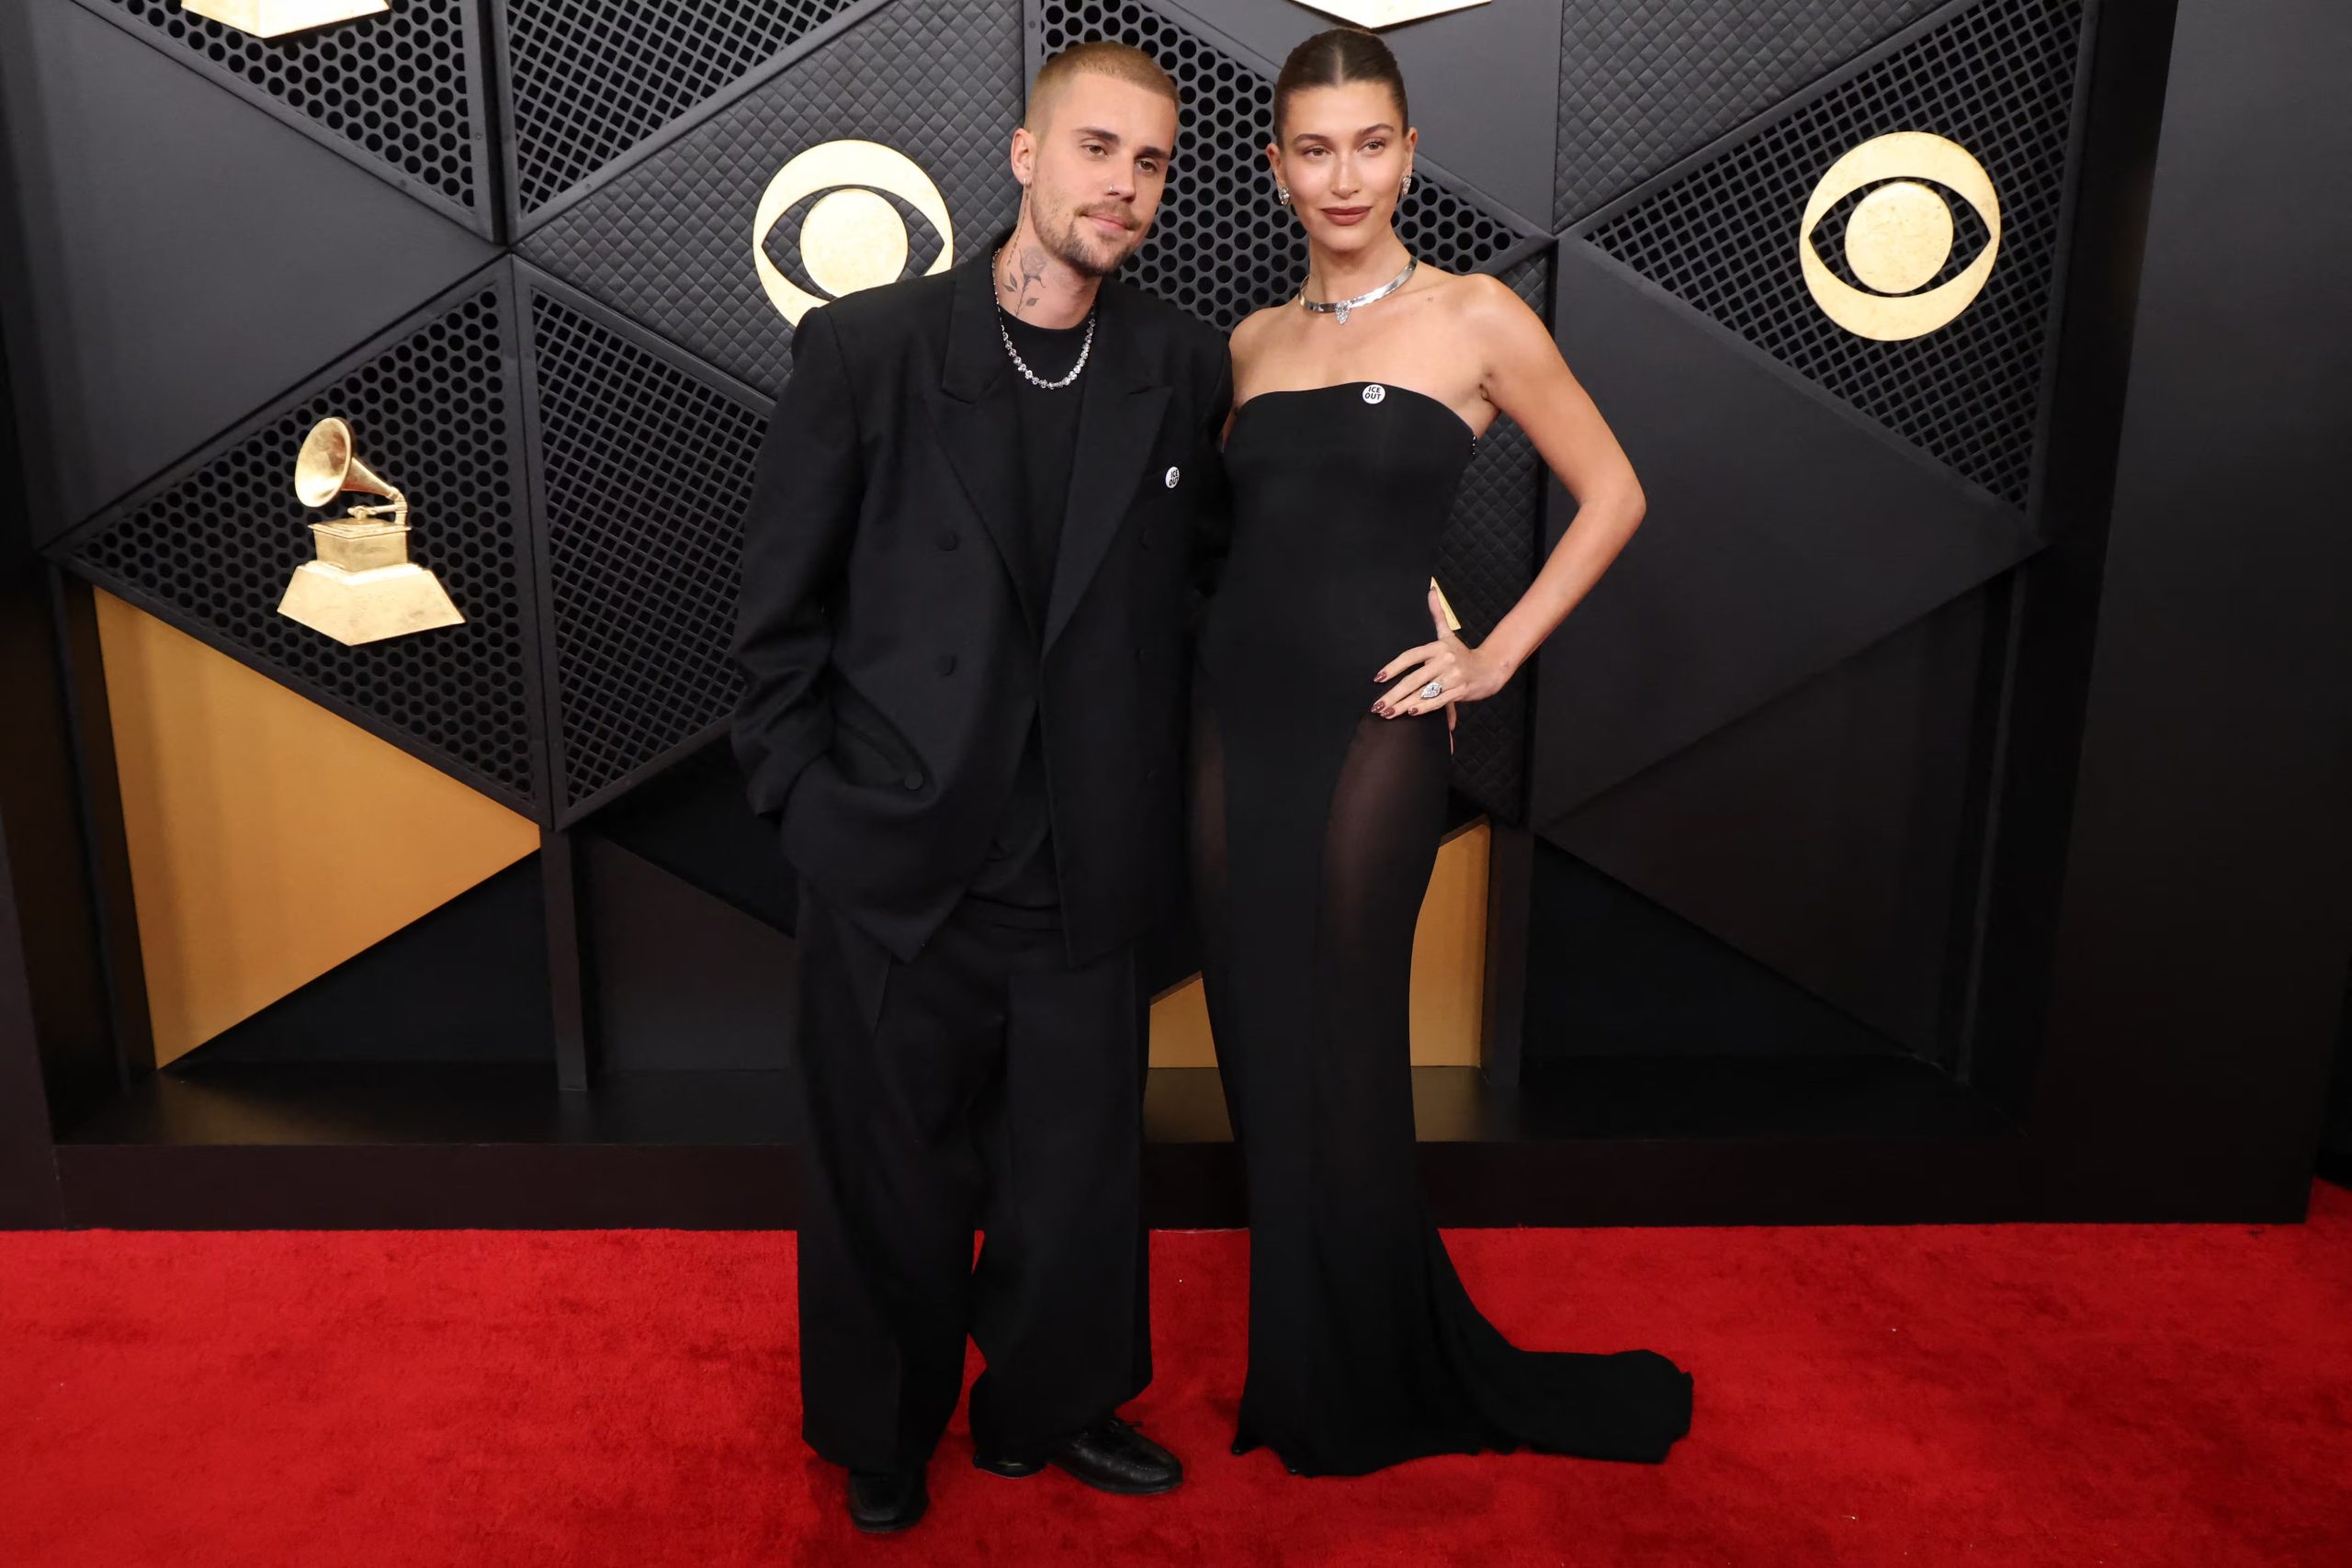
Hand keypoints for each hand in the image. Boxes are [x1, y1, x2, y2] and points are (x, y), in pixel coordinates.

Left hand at [1372, 584, 1505, 719]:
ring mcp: (1453, 677)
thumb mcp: (1449, 634)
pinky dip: (1424, 708)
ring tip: (1388, 713)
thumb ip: (1438, 614)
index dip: (1393, 667)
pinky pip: (1439, 701)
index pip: (1410, 657)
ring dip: (1404, 705)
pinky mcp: (1460, 691)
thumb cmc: (1463, 654)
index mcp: (1438, 647)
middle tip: (1378, 706)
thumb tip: (1431, 590)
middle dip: (1393, 694)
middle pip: (1414, 679)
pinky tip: (1411, 713)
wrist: (1489, 669)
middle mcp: (1445, 660)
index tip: (1378, 678)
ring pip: (1424, 693)